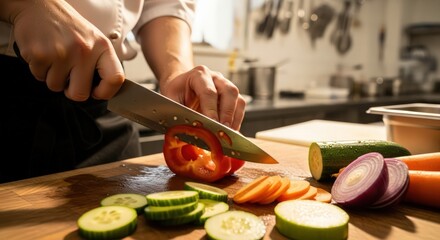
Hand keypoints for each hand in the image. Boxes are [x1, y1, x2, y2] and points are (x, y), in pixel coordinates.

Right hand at [8, 0, 123, 100]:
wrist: (39, 6)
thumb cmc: (68, 27)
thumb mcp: (94, 40)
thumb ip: (100, 64)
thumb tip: (103, 90)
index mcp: (102, 46)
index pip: (115, 79)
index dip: (106, 92)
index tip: (97, 93)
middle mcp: (84, 50)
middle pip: (81, 94)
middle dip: (72, 91)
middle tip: (69, 79)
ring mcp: (62, 53)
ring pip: (56, 87)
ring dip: (53, 78)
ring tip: (55, 59)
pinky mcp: (40, 55)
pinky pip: (40, 78)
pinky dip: (40, 70)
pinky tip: (44, 54)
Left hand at [160, 65, 245, 130]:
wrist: (181, 86)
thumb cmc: (176, 92)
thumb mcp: (171, 100)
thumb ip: (178, 114)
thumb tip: (186, 132)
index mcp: (199, 75)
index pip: (209, 92)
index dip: (211, 110)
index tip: (212, 125)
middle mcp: (215, 78)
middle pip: (229, 92)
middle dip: (227, 114)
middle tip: (222, 131)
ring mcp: (226, 85)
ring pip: (238, 100)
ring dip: (234, 119)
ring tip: (227, 134)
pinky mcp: (232, 96)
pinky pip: (240, 108)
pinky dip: (236, 121)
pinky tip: (229, 132)